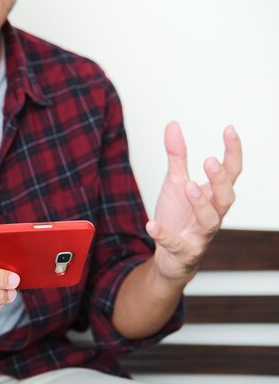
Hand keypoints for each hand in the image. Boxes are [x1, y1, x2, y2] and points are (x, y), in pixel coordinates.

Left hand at [147, 121, 241, 283]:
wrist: (169, 256)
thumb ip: (176, 157)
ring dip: (201, 203)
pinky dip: (164, 235)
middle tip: (209, 161)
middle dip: (220, 180)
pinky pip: (176, 244)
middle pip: (226, 197)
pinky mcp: (185, 251)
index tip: (229, 129)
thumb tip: (173, 125)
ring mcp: (201, 234)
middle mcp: (212, 215)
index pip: (231, 172)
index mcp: (213, 196)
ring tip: (188, 186)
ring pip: (210, 220)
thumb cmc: (178, 218)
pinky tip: (151, 225)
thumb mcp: (175, 183)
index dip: (233, 152)